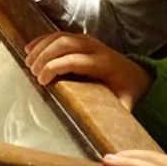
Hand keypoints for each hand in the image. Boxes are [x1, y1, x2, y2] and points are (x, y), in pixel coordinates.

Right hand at [24, 32, 151, 105]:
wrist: (139, 74)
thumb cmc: (129, 91)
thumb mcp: (125, 104)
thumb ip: (115, 113)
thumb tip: (105, 131)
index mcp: (103, 63)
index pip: (73, 60)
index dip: (54, 67)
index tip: (41, 81)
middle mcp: (95, 48)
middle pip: (64, 44)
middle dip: (44, 56)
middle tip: (32, 72)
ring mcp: (89, 40)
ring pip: (60, 36)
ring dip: (41, 46)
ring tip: (28, 62)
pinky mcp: (83, 39)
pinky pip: (60, 34)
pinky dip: (43, 40)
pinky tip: (30, 48)